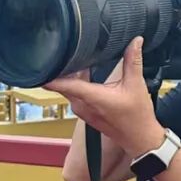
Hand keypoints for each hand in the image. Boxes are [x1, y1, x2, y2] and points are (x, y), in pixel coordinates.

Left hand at [45, 37, 163, 156]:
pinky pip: (74, 94)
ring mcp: (81, 110)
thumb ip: (133, 60)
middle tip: (72, 50)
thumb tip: (135, 41)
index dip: (50, 75)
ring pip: (69, 88)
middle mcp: (82, 105)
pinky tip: (88, 74)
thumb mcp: (136, 85)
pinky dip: (78, 84)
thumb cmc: (137, 117)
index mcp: (92, 97)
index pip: (64, 85)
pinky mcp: (84, 113)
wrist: (139, 139)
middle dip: (66, 67)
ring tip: (82, 59)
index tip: (41, 64)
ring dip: (73, 75)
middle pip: (64, 83)